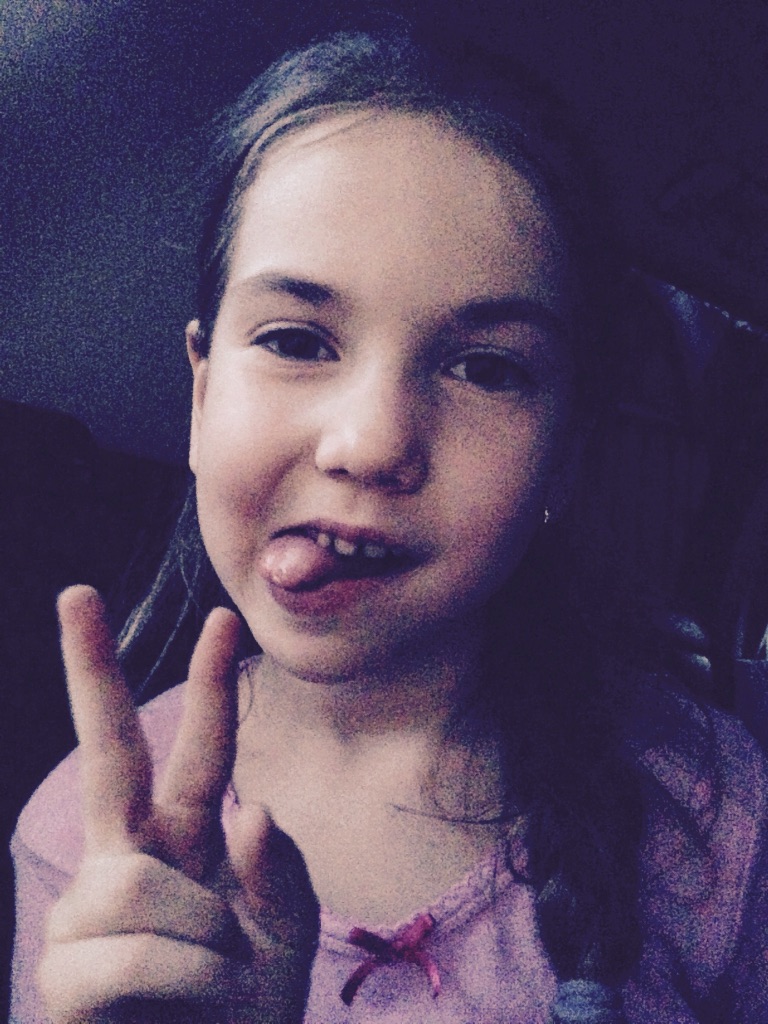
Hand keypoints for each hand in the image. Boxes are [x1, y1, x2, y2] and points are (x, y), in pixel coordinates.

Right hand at [37, 586, 318, 1022]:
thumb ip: (279, 875)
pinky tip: (174, 1011)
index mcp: (188, 842)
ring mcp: (90, 909)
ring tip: (210, 984)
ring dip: (204, 942)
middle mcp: (132, 860)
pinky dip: (183, 982)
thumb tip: (251, 809)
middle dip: (92, 671)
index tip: (224, 622)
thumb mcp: (284, 939)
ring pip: (143, 885)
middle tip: (76, 593)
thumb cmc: (240, 1015)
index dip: (210, 688)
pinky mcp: (62, 969)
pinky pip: (135, 951)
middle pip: (109, 752)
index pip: (200, 751)